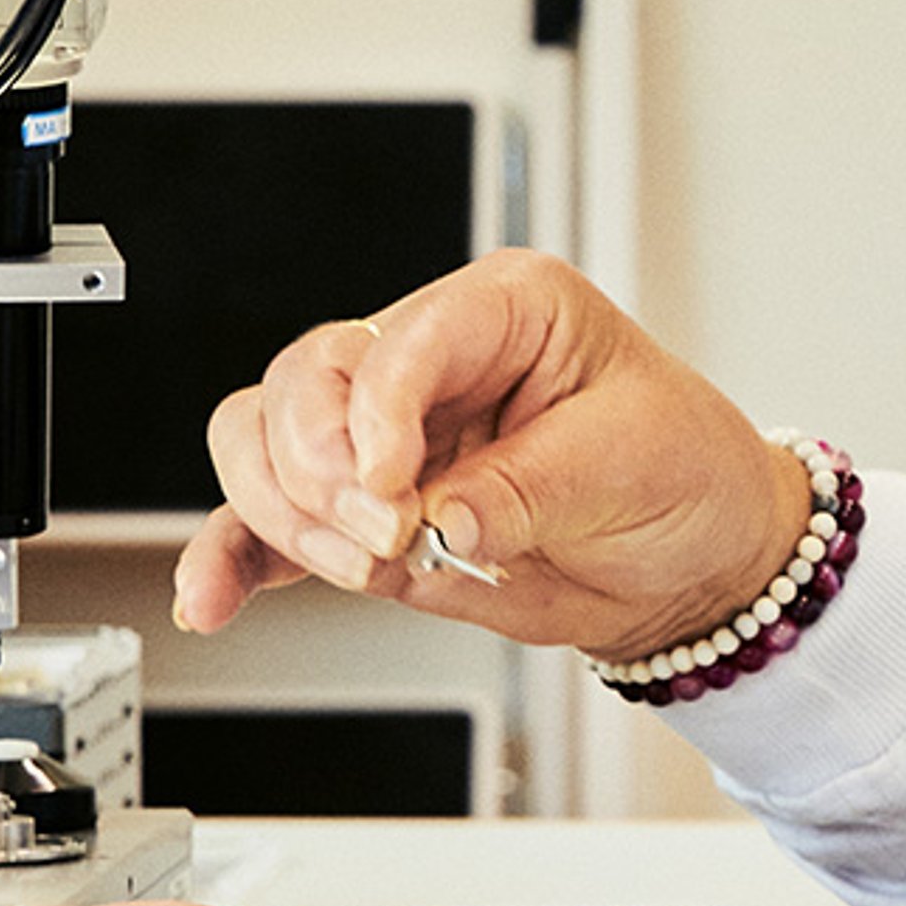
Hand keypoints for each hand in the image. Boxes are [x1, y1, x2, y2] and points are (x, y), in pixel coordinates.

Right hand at [172, 249, 811, 661]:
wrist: (692, 557)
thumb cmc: (682, 471)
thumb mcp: (634, 461)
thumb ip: (531, 485)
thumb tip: (441, 517)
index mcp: (504, 309)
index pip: (399, 342)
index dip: (378, 416)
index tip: (397, 490)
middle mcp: (428, 360)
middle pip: (305, 382)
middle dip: (325, 469)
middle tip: (388, 535)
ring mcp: (387, 434)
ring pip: (265, 439)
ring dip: (287, 511)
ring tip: (365, 565)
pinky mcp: (365, 507)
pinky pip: (269, 517)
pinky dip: (234, 555)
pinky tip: (213, 595)